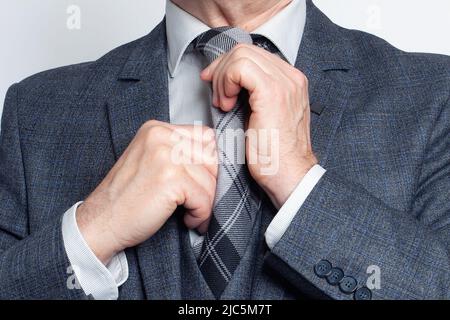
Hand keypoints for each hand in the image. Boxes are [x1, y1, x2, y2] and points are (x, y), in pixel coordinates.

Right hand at [76, 121, 217, 263]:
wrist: (101, 222)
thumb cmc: (128, 197)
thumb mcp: (151, 161)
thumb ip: (179, 154)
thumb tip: (218, 162)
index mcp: (157, 129)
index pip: (206, 137)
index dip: (210, 163)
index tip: (203, 183)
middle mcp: (161, 136)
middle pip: (212, 157)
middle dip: (210, 183)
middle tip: (198, 202)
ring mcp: (165, 156)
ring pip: (210, 180)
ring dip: (205, 203)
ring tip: (190, 214)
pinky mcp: (171, 179)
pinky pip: (204, 199)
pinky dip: (200, 215)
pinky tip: (187, 220)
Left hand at [201, 44, 316, 208]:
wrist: (290, 176)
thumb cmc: (274, 155)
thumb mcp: (263, 118)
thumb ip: (253, 96)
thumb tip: (229, 84)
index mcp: (290, 82)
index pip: (253, 54)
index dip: (228, 66)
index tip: (215, 85)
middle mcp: (291, 77)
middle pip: (244, 50)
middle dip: (221, 69)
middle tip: (214, 93)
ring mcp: (284, 82)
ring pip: (240, 55)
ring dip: (222, 78)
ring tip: (222, 104)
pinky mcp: (272, 92)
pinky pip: (240, 68)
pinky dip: (226, 82)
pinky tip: (226, 104)